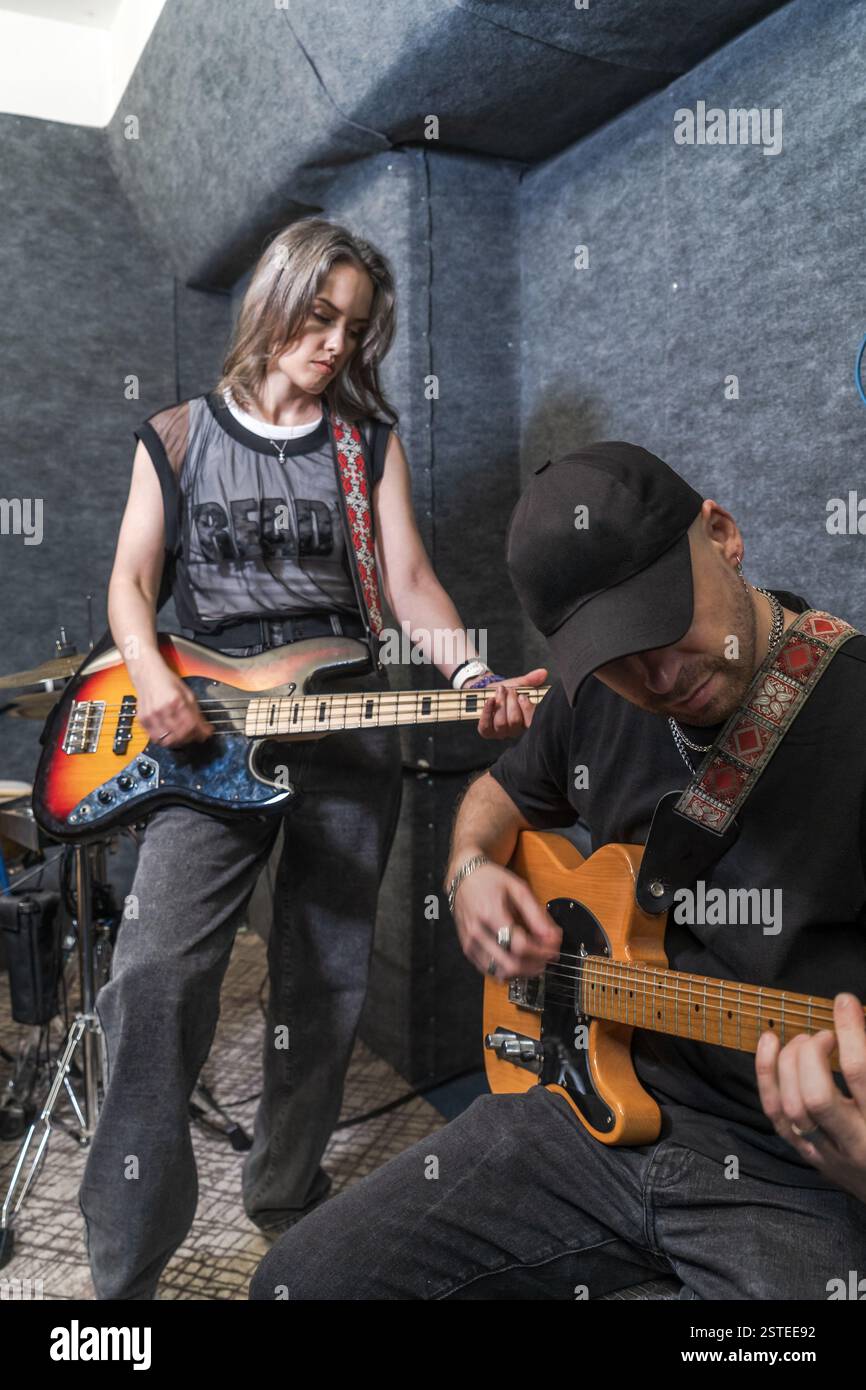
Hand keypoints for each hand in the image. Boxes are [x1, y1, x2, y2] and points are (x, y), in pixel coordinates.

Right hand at [135, 661, 214, 747]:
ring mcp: (151, 716)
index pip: (191, 724)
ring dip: (179, 742)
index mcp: (176, 701)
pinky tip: (171, 735)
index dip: (201, 732)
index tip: (206, 734)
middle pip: (181, 734)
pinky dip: (165, 740)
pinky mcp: (143, 720)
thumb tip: (205, 728)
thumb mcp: (187, 693)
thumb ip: (196, 712)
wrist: (148, 674)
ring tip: (184, 737)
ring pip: (168, 740)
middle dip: (192, 738)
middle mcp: (162, 709)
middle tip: (196, 736)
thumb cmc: (167, 681)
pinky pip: (155, 738)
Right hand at [451, 861, 560, 979]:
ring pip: (501, 972)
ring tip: (535, 961)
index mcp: (491, 913)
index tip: (553, 948)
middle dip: (535, 965)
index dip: (541, 951)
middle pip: (511, 964)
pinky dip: (508, 972)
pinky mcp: (468, 951)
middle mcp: (477, 932)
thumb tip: (552, 936)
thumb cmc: (491, 880)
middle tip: (547, 958)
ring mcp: (470, 944)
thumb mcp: (518, 889)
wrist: (464, 878)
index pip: (520, 945)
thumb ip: (536, 914)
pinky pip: (490, 972)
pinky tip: (518, 963)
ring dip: (523, 972)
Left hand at [475, 668, 547, 738]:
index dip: (527, 709)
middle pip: (515, 721)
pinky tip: (489, 700)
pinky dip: (487, 711)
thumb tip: (543, 673)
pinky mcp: (486, 732)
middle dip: (511, 702)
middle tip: (510, 691)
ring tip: (499, 692)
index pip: (531, 723)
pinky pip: (485, 725)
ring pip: (501, 723)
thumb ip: (531, 680)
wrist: (487, 692)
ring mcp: (500, 733)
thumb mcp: (519, 684)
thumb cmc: (505, 692)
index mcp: (526, 721)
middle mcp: (514, 731)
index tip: (522, 696)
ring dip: (500, 703)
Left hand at [755, 993, 865, 1204]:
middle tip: (823, 1036)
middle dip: (812, 1054)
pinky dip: (766, 1076)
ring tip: (804, 1040)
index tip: (844, 1002)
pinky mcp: (810, 1154)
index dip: (850, 1032)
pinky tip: (769, 1045)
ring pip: (791, 1108)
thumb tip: (856, 1018)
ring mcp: (828, 1152)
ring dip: (789, 1063)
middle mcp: (855, 1143)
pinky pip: (776, 1115)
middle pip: (817, 1096)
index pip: (859, 1073)